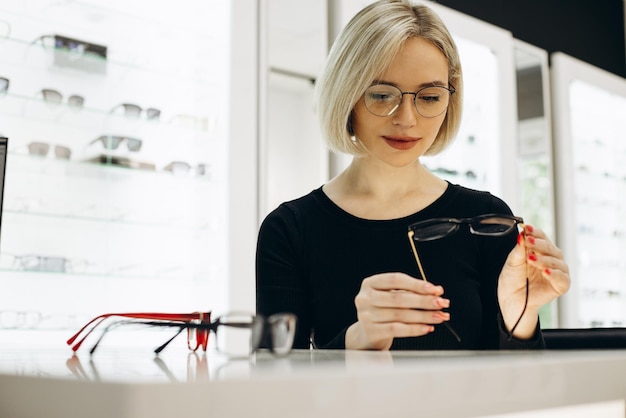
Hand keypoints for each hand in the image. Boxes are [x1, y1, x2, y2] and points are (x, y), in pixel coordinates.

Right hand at [345, 272, 450, 349]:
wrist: (368, 333)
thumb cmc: (384, 310)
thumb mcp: (393, 296)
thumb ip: (412, 292)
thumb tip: (437, 291)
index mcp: (370, 283)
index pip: (396, 279)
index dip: (416, 284)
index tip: (435, 289)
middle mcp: (365, 298)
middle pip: (398, 298)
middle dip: (424, 301)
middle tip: (441, 303)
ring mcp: (366, 315)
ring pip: (400, 314)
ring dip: (424, 316)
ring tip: (439, 316)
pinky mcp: (371, 331)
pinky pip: (397, 329)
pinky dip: (415, 329)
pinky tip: (427, 328)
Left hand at [498, 224, 570, 338]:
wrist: (512, 299)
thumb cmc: (512, 279)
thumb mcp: (512, 262)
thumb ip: (519, 249)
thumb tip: (521, 234)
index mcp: (539, 250)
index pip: (541, 236)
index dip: (535, 232)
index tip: (526, 228)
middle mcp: (551, 258)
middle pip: (550, 247)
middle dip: (539, 244)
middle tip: (528, 242)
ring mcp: (557, 271)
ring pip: (557, 261)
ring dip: (544, 259)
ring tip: (531, 259)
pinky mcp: (561, 285)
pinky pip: (563, 278)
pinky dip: (554, 274)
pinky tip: (545, 271)